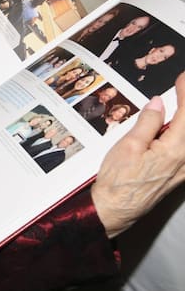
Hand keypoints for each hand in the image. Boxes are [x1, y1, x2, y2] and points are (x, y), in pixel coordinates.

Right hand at [92, 73, 184, 237]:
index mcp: (174, 151)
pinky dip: (181, 134)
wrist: (114, 211)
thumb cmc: (117, 182)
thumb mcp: (129, 145)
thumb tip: (158, 104)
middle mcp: (184, 161)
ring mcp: (183, 170)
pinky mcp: (178, 176)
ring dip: (183, 121)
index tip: (181, 79)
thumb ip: (147, 122)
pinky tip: (174, 128)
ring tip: (176, 106)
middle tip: (181, 88)